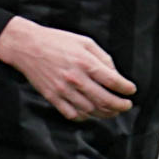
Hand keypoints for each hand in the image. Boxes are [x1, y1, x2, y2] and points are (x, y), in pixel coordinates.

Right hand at [0, 16, 136, 121]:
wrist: (27, 46)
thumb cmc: (57, 41)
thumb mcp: (84, 41)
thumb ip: (102, 57)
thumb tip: (115, 73)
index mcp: (85, 62)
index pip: (113, 81)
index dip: (126, 88)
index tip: (131, 91)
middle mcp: (76, 78)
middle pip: (105, 100)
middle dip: (120, 105)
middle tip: (126, 106)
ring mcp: (64, 90)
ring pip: (91, 110)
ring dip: (105, 113)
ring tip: (112, 110)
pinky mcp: (53, 98)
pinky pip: (73, 115)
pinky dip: (85, 117)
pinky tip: (91, 112)